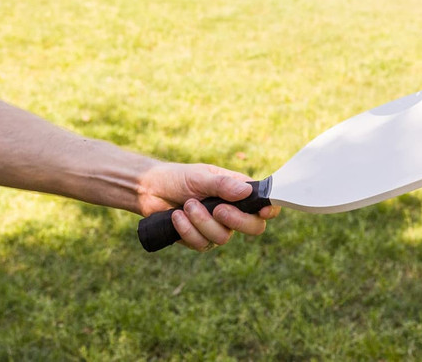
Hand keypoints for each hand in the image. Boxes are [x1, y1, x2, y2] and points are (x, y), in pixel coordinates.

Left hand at [137, 162, 279, 251]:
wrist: (151, 190)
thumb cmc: (179, 177)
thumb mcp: (200, 177)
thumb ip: (222, 185)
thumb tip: (247, 192)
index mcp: (238, 191)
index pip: (264, 203)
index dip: (269, 209)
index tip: (262, 211)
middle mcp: (233, 211)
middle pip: (253, 227)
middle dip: (236, 221)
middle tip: (217, 209)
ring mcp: (218, 227)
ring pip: (223, 238)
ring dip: (202, 222)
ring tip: (187, 205)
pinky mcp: (200, 240)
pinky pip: (202, 244)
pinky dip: (187, 230)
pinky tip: (176, 216)